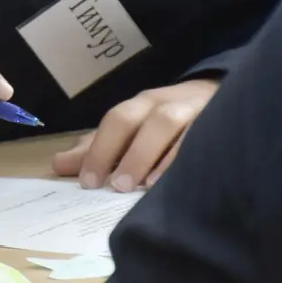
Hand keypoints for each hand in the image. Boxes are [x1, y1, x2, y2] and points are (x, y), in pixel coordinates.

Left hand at [51, 78, 218, 191]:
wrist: (223, 96)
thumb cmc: (168, 121)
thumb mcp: (132, 131)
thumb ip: (98, 148)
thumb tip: (58, 164)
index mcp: (140, 106)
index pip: (115, 121)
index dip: (100, 149)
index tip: (88, 182)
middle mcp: (165, 104)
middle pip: (141, 118)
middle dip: (126, 151)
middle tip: (115, 185)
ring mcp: (195, 111)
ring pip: (171, 124)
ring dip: (155, 154)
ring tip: (143, 186)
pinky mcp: (221, 123)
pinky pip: (205, 136)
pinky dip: (191, 157)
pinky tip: (181, 180)